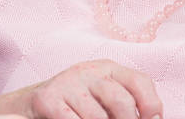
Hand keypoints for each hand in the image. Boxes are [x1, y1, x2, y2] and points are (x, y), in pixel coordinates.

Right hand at [0, 59, 161, 118]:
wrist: (33, 104)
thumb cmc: (77, 105)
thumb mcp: (103, 97)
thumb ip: (127, 103)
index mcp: (108, 69)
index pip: (139, 82)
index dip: (151, 105)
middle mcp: (88, 71)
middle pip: (120, 101)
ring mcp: (67, 83)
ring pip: (97, 117)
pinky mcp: (48, 98)